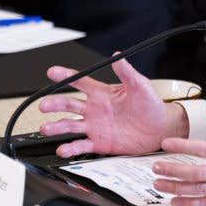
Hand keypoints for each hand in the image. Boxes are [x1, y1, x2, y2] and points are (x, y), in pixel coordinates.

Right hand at [38, 58, 187, 157]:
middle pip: (68, 104)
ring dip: (56, 127)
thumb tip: (118, 56)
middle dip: (54, 104)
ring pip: (70, 126)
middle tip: (44, 105)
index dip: (65, 76)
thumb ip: (127, 72)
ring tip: (46, 128)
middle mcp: (95, 110)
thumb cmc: (151, 105)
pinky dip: (70, 148)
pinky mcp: (99, 143)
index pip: (80, 82)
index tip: (52, 72)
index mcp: (102, 93)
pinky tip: (63, 149)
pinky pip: (81, 145)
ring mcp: (95, 126)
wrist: (161, 128)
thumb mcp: (140, 85)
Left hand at [152, 106, 205, 205]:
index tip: (166, 143)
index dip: (180, 145)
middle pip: (193, 172)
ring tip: (159, 184)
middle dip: (171, 169)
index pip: (200, 148)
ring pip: (196, 189)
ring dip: (175, 188)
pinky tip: (176, 203)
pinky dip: (190, 204)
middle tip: (156, 167)